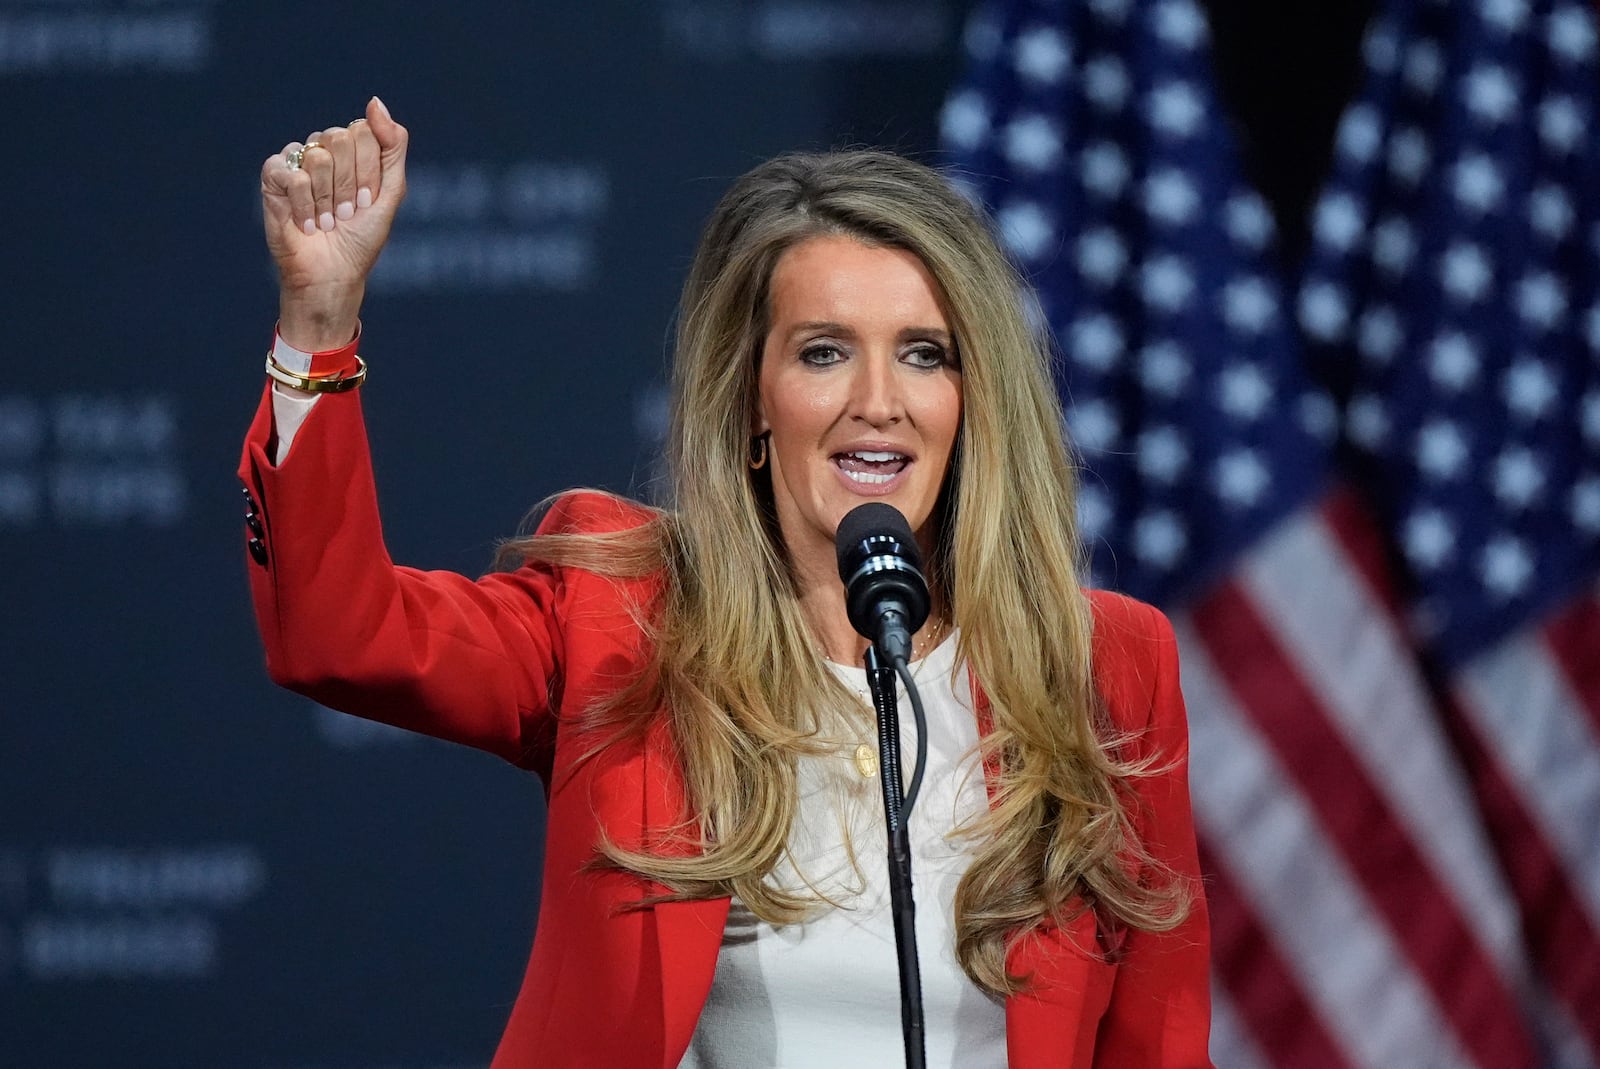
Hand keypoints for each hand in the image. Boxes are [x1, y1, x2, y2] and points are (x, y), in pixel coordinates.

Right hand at [260, 96, 407, 349]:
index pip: (365, 133)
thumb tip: (374, 101)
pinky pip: (292, 174)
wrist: (334, 273)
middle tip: (345, 212)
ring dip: (328, 199)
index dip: (369, 172)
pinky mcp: (273, 177)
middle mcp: (325, 149)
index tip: (366, 201)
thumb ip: (393, 145)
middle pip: (341, 138)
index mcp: (354, 149)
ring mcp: (298, 161)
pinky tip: (306, 223)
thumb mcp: (392, 192)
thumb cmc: (362, 237)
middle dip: (349, 184)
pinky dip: (304, 205)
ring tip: (326, 220)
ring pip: (318, 157)